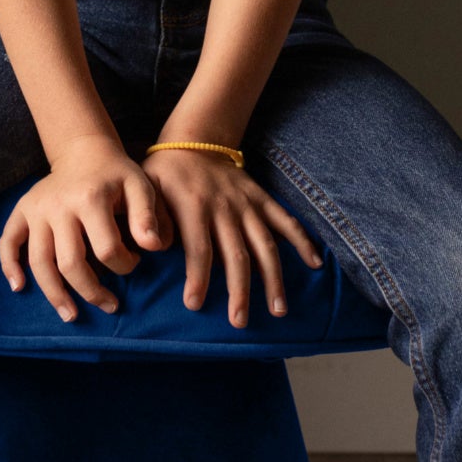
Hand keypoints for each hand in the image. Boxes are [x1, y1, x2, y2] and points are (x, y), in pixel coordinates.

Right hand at [0, 138, 166, 322]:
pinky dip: (9, 266)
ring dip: (54, 294)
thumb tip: (153, 248)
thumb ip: (148, 217)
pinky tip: (20, 287)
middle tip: (110, 306)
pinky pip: (8, 242)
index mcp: (90, 198)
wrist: (85, 151)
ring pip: (39, 261)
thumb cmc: (117, 175)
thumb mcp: (140, 187)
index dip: (124, 265)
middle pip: (69, 262)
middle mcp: (59, 205)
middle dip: (91, 292)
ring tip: (71, 315)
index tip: (134, 263)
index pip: (106, 249)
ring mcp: (37, 209)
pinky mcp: (22, 210)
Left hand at [145, 149, 321, 326]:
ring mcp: (247, 203)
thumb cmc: (164, 172)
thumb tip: (153, 247)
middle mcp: (224, 207)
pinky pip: (285, 220)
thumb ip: (149, 218)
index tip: (195, 304)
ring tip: (278, 310)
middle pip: (236, 254)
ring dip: (273, 278)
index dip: (198, 277)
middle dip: (239, 290)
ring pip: (264, 245)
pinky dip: (302, 240)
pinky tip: (315, 263)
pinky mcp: (261, 198)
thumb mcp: (146, 189)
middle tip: (239, 321)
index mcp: (193, 206)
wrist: (194, 140)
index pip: (198, 248)